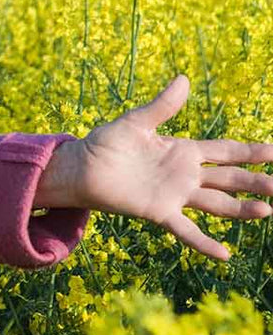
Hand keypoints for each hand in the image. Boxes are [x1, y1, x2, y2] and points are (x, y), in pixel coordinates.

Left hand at [36, 74, 272, 259]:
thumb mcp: (136, 122)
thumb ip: (162, 105)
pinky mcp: (159, 211)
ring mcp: (175, 195)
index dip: (251, 151)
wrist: (81, 168)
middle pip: (229, 178)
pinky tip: (224, 255)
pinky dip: (204, 243)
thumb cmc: (106, 144)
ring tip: (267, 210)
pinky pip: (186, 230)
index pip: (226, 151)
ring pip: (216, 203)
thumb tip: (184, 79)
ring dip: (241, 208)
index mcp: (183, 151)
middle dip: (256, 181)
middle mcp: (185, 175)